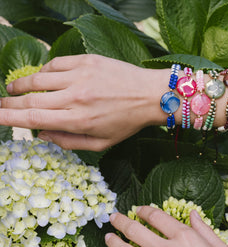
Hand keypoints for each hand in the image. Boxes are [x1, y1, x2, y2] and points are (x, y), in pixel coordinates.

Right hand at [1, 54, 167, 149]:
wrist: (150, 95)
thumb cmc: (128, 122)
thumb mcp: (102, 143)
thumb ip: (70, 142)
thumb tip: (44, 135)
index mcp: (78, 120)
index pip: (33, 118)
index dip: (8, 118)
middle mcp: (75, 97)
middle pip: (30, 99)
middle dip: (8, 103)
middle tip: (0, 105)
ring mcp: (80, 75)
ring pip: (38, 78)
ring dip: (21, 85)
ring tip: (13, 90)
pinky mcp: (86, 60)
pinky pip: (55, 64)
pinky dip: (44, 71)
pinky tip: (44, 77)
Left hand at [105, 206, 227, 246]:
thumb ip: (204, 229)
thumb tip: (192, 213)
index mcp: (185, 238)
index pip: (156, 216)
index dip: (144, 210)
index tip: (138, 209)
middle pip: (135, 230)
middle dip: (121, 221)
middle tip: (113, 217)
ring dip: (114, 242)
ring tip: (108, 237)